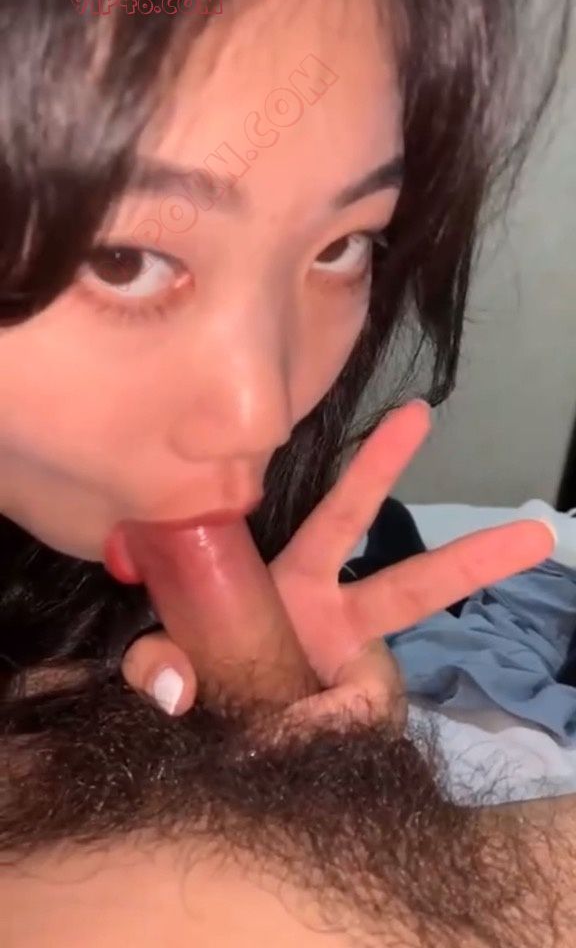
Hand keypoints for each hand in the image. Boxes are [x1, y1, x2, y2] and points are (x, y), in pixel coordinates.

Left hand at [121, 401, 555, 720]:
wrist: (216, 743)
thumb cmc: (199, 674)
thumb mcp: (165, 655)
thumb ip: (154, 659)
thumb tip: (175, 688)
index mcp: (298, 581)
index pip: (343, 516)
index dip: (378, 466)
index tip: (418, 416)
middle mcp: (338, 621)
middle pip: (414, 588)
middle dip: (473, 559)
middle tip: (539, 533)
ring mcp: (352, 680)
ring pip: (373, 698)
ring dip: (353, 708)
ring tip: (300, 718)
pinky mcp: (352, 727)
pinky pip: (339, 741)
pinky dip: (304, 742)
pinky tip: (269, 741)